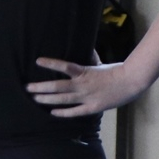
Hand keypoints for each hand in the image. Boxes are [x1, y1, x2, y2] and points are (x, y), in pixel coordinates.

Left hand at [26, 57, 142, 115]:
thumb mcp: (100, 63)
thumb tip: (85, 46)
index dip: (51, 64)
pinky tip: (52, 112)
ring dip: (47, 99)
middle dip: (41, 87)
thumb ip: (90, 57)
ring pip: (62, 100)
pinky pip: (75, 112)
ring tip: (34, 98)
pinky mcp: (92, 108)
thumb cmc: (116, 71)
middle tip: (27, 87)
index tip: (38, 61)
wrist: (131, 82)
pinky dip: (63, 113)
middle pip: (57, 87)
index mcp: (84, 72)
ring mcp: (86, 97)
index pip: (64, 66)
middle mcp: (82, 85)